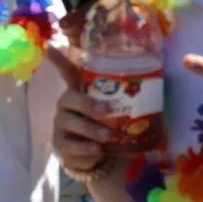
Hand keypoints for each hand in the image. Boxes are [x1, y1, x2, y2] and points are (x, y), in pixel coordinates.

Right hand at [45, 45, 116, 175]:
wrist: (96, 155)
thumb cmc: (105, 125)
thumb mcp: (113, 110)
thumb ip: (122, 98)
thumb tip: (152, 82)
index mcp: (79, 92)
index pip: (67, 72)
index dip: (59, 60)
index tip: (50, 46)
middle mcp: (66, 105)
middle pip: (69, 98)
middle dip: (88, 104)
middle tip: (107, 110)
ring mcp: (61, 125)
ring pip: (70, 122)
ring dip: (91, 129)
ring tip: (108, 136)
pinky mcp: (60, 144)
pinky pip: (71, 145)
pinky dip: (85, 148)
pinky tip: (97, 149)